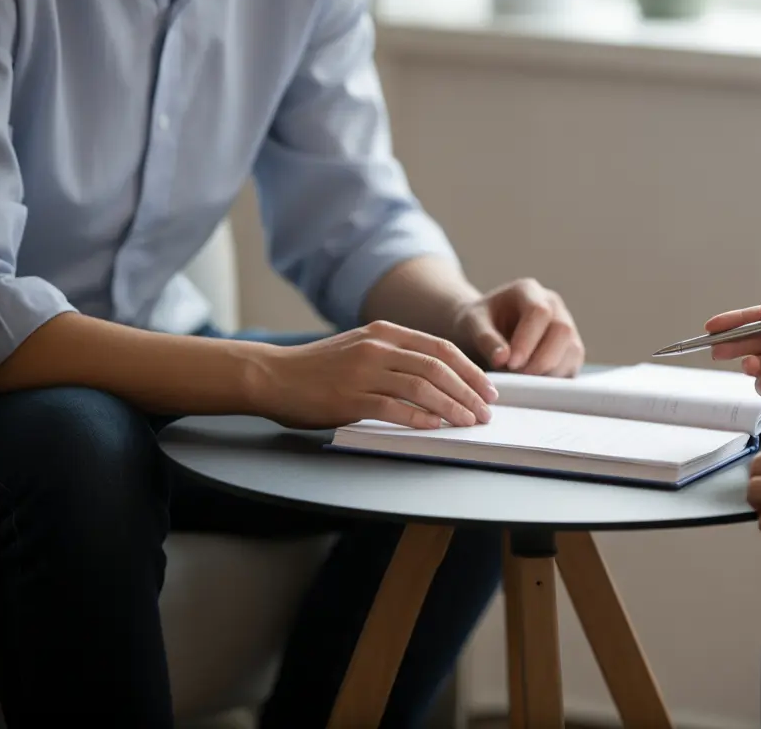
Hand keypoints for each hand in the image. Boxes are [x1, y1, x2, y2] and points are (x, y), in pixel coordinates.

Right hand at [247, 321, 498, 429]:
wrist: (271, 374)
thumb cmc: (319, 368)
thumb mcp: (362, 348)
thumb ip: (397, 357)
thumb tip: (441, 379)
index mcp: (386, 333)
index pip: (442, 349)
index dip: (471, 371)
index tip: (489, 390)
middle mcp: (378, 347)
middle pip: (438, 368)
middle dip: (469, 392)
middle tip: (485, 412)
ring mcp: (363, 371)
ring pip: (422, 387)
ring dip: (451, 407)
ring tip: (468, 423)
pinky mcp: (349, 398)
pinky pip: (393, 408)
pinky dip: (418, 418)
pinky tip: (435, 427)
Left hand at [453, 278, 584, 376]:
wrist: (484, 331)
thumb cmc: (477, 324)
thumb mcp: (472, 325)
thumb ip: (486, 339)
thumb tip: (503, 359)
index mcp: (528, 291)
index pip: (539, 312)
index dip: (528, 340)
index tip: (510, 364)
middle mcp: (553, 305)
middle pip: (563, 330)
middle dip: (541, 359)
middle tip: (517, 377)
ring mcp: (566, 326)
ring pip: (572, 350)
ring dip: (549, 371)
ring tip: (522, 380)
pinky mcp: (570, 350)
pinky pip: (572, 366)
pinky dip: (554, 379)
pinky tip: (533, 383)